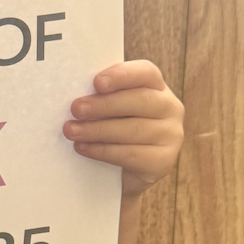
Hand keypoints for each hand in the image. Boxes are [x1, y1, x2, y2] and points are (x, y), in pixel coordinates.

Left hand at [62, 60, 183, 196]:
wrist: (125, 171)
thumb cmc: (113, 128)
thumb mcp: (110, 108)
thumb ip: (102, 96)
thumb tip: (75, 93)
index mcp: (156, 86)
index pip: (146, 72)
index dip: (122, 75)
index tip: (97, 82)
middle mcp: (170, 107)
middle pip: (140, 101)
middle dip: (104, 105)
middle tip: (76, 109)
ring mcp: (171, 134)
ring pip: (133, 130)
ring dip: (97, 130)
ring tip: (72, 131)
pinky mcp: (164, 161)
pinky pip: (131, 154)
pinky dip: (102, 151)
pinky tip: (83, 148)